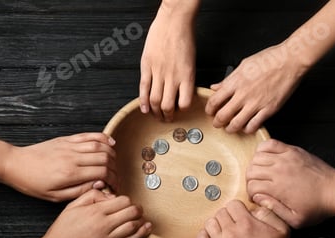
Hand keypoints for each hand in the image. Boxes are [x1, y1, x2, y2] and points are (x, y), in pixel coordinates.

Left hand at [3, 133, 117, 201]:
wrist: (15, 164)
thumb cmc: (33, 184)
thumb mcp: (55, 196)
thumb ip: (79, 191)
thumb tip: (99, 185)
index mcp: (70, 173)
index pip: (102, 172)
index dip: (113, 179)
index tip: (114, 186)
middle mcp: (72, 157)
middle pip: (105, 158)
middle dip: (114, 168)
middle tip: (115, 176)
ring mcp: (70, 146)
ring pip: (99, 145)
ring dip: (111, 154)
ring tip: (114, 163)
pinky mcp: (66, 139)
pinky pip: (89, 136)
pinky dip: (103, 138)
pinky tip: (110, 143)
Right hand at [37, 190, 150, 237]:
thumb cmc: (61, 231)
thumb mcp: (71, 207)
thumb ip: (90, 195)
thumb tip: (107, 193)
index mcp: (95, 211)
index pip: (123, 201)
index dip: (127, 200)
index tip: (126, 202)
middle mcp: (103, 225)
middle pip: (131, 212)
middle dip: (138, 209)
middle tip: (138, 209)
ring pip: (133, 227)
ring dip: (141, 221)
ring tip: (142, 218)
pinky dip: (140, 236)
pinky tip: (145, 230)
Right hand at [139, 1, 196, 121]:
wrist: (174, 21)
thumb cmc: (184, 37)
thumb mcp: (191, 61)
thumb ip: (185, 78)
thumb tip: (181, 93)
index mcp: (187, 76)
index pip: (184, 103)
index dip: (181, 111)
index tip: (179, 112)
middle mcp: (173, 76)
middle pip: (167, 105)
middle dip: (166, 116)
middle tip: (166, 119)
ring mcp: (158, 71)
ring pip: (155, 100)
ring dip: (155, 111)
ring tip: (155, 115)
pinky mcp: (147, 66)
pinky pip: (143, 88)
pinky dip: (143, 101)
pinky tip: (144, 108)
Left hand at [197, 200, 289, 237]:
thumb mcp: (281, 228)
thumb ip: (267, 212)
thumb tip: (253, 206)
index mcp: (247, 224)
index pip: (232, 204)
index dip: (238, 208)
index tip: (241, 215)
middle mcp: (232, 234)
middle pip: (220, 213)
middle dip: (228, 216)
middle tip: (235, 224)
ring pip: (210, 224)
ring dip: (217, 225)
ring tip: (225, 231)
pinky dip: (205, 236)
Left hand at [205, 42, 308, 133]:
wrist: (290, 61)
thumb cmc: (270, 59)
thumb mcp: (243, 64)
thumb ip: (228, 79)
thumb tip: (216, 87)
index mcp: (235, 82)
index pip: (214, 101)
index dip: (209, 109)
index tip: (210, 111)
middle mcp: (243, 95)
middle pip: (222, 116)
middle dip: (217, 122)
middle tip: (218, 123)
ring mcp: (256, 103)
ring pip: (236, 124)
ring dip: (230, 128)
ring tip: (230, 127)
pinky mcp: (268, 110)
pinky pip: (253, 125)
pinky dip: (247, 129)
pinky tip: (246, 126)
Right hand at [246, 139, 334, 227]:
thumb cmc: (318, 206)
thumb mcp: (295, 219)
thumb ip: (274, 210)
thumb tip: (259, 199)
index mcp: (279, 188)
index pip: (252, 186)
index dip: (252, 193)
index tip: (258, 197)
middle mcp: (280, 170)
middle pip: (251, 170)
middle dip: (251, 180)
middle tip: (259, 186)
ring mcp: (286, 158)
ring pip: (257, 157)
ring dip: (255, 166)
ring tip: (262, 174)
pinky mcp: (292, 151)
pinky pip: (270, 143)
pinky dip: (263, 149)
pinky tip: (267, 158)